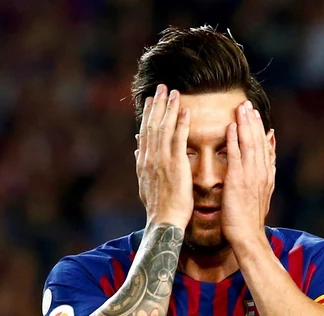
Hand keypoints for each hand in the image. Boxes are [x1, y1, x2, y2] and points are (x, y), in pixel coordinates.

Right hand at [136, 84, 192, 228]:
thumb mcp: (144, 183)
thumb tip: (137, 148)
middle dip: (158, 104)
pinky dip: (181, 124)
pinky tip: (185, 111)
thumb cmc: (159, 206)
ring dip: (169, 108)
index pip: (145, 132)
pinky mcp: (176, 165)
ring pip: (164, 128)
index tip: (151, 99)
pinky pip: (179, 140)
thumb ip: (141, 163)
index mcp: (144, 161)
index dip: (148, 114)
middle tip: (162, 87)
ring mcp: (162, 160)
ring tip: (174, 92)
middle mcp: (150, 157)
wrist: (164, 221)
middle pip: (153, 124)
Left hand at [221, 100, 274, 247]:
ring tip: (241, 107)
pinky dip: (234, 139)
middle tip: (247, 103)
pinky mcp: (238, 180)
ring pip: (250, 143)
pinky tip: (230, 126)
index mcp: (266, 175)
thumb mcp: (261, 194)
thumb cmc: (249, 219)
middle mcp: (261, 172)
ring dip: (245, 124)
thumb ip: (264, 174)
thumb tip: (265, 160)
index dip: (259, 127)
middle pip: (258, 140)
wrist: (248, 236)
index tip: (254, 112)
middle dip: (253, 120)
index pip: (264, 146)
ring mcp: (251, 175)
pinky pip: (236, 155)